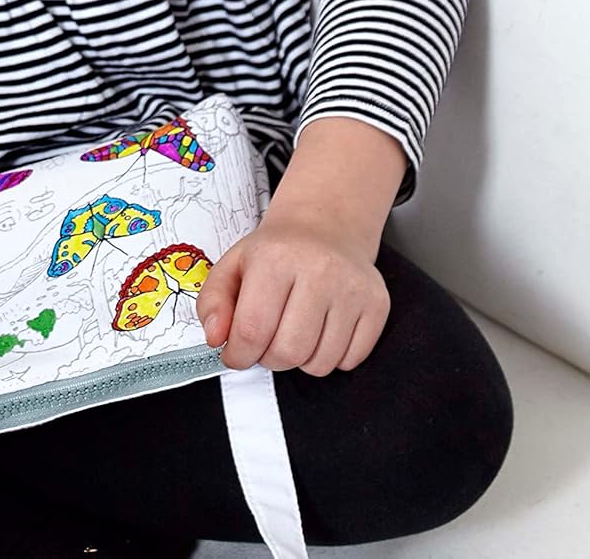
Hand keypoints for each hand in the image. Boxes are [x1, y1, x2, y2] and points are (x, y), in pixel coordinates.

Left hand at [193, 207, 389, 376]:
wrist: (325, 226)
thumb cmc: (276, 251)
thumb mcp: (233, 265)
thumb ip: (213, 302)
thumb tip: (216, 339)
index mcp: (275, 258)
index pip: (252, 330)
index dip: (238, 354)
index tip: (236, 354)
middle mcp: (319, 270)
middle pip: (288, 352)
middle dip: (269, 358)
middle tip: (266, 341)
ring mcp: (352, 288)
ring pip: (320, 363)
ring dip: (300, 360)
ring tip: (293, 331)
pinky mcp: (377, 304)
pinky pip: (350, 361)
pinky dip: (330, 357)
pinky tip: (321, 330)